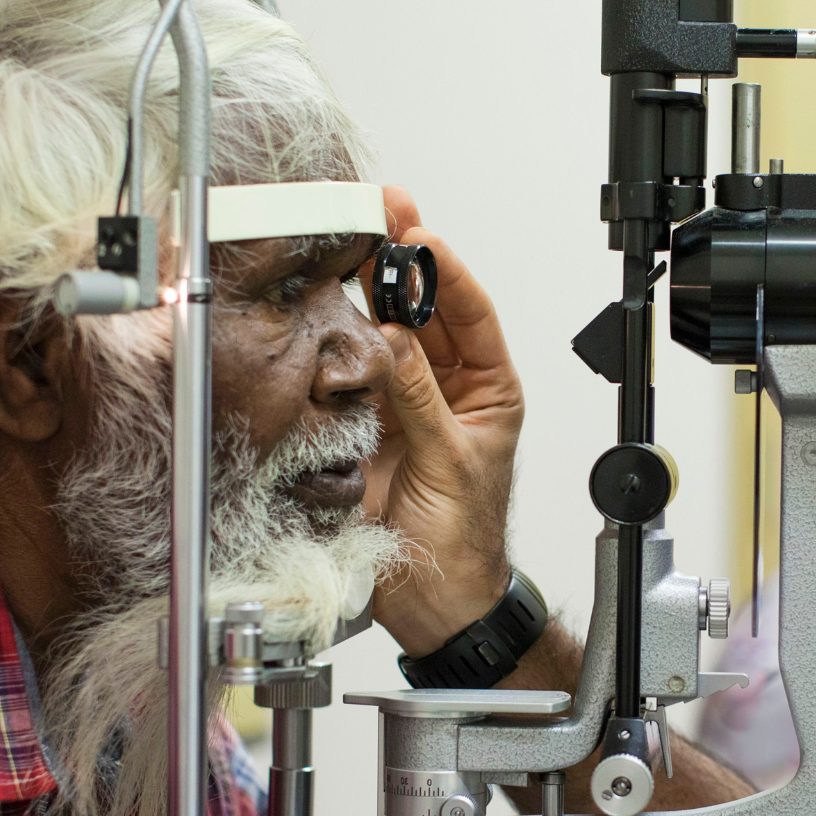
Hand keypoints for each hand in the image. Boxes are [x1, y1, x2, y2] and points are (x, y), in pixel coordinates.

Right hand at [360, 186, 524, 655]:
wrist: (433, 601)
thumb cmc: (463, 543)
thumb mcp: (450, 460)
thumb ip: (420, 397)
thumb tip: (395, 339)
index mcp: (490, 391)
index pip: (471, 314)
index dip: (446, 272)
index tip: (422, 236)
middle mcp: (448, 390)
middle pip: (425, 313)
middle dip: (404, 264)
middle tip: (382, 214)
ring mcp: (405, 404)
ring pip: (386, 335)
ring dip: (368, 292)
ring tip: (349, 243)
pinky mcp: (366, 425)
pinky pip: (352, 373)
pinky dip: (337, 341)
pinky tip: (325, 305)